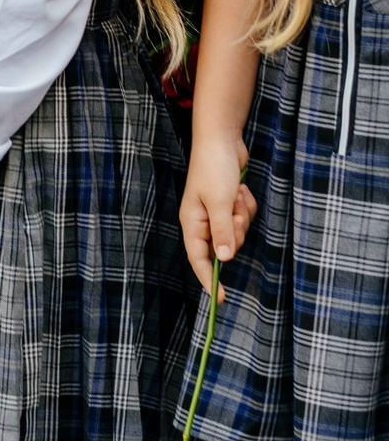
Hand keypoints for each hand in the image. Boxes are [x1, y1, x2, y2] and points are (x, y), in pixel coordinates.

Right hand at [180, 133, 256, 301]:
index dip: (209, 280)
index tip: (222, 299)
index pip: (198, 259)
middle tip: (235, 211)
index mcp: (192, 222)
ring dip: (242, 215)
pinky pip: (245, 218)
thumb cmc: (214, 169)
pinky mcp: (230, 205)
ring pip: (238, 232)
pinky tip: (241, 189)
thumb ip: (222, 232)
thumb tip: (224, 260)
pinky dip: (247, 206)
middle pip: (225, 246)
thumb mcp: (219, 202)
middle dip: (236, 231)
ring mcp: (217, 213)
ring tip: (237, 194)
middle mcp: (203, 221)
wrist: (222, 140)